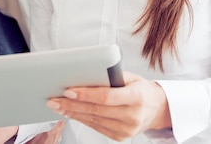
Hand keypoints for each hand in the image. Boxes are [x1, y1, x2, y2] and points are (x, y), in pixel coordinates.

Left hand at [46, 72, 170, 140]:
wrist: (157, 109)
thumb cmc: (140, 88)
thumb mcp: (131, 76)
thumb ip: (112, 75)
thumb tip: (84, 73)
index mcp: (136, 97)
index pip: (106, 97)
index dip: (86, 95)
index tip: (68, 91)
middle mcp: (132, 116)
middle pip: (96, 110)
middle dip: (72, 105)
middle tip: (53, 100)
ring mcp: (126, 130)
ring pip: (93, 120)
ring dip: (73, 113)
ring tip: (57, 106)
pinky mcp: (120, 137)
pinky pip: (96, 127)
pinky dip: (82, 119)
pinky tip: (71, 112)